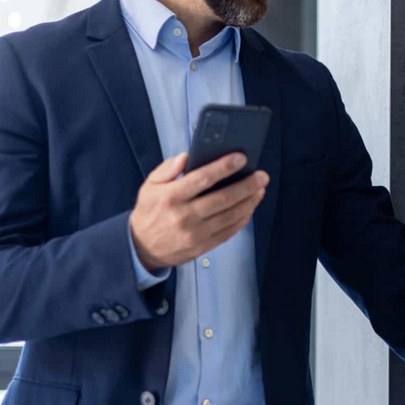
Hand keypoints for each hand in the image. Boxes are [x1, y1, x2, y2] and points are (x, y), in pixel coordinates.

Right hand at [130, 152, 268, 270]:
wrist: (141, 248)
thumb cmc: (149, 212)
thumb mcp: (149, 186)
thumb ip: (167, 169)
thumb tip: (187, 157)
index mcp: (171, 197)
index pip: (202, 179)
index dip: (224, 167)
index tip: (241, 158)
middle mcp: (184, 216)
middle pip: (223, 198)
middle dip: (247, 185)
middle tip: (262, 175)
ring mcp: (195, 234)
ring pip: (230, 216)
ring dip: (249, 202)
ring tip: (260, 189)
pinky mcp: (203, 247)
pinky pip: (229, 232)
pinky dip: (243, 219)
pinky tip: (250, 207)